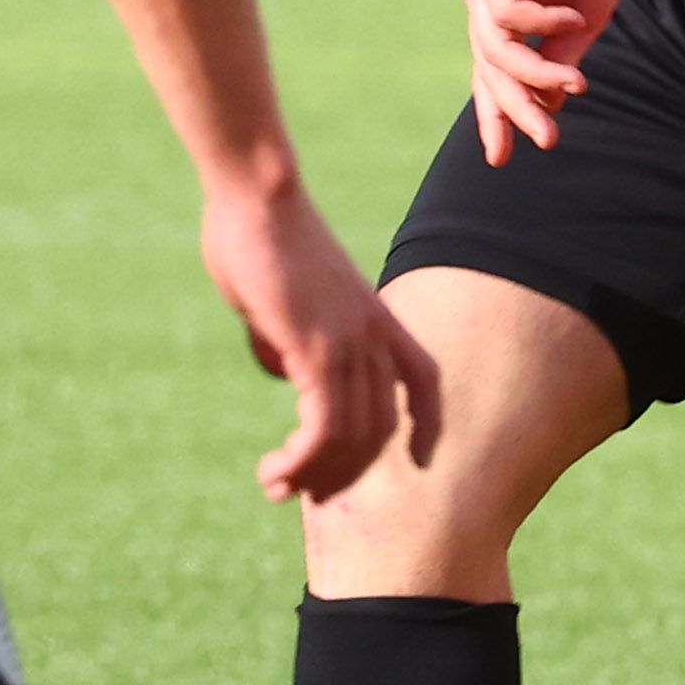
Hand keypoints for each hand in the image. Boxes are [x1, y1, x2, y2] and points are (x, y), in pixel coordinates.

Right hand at [200, 175, 441, 506]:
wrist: (257, 194)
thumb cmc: (256, 233)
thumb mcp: (280, 298)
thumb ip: (288, 337)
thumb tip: (285, 370)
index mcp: (374, 316)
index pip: (424, 379)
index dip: (428, 424)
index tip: (415, 459)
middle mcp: (373, 334)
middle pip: (382, 427)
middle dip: (343, 469)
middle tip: (299, 490)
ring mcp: (350, 342)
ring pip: (352, 437)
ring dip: (313, 475)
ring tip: (275, 486)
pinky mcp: (318, 349)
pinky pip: (323, 428)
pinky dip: (302, 461)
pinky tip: (275, 470)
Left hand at [463, 0, 642, 161]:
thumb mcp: (579, 29)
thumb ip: (556, 67)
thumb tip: (545, 115)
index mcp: (498, 15)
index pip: (489, 75)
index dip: (495, 115)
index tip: (501, 159)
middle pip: (489, 68)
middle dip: (517, 108)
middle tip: (546, 141)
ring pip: (495, 47)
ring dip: (535, 74)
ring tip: (574, 88)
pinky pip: (509, 13)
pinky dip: (542, 25)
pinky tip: (571, 20)